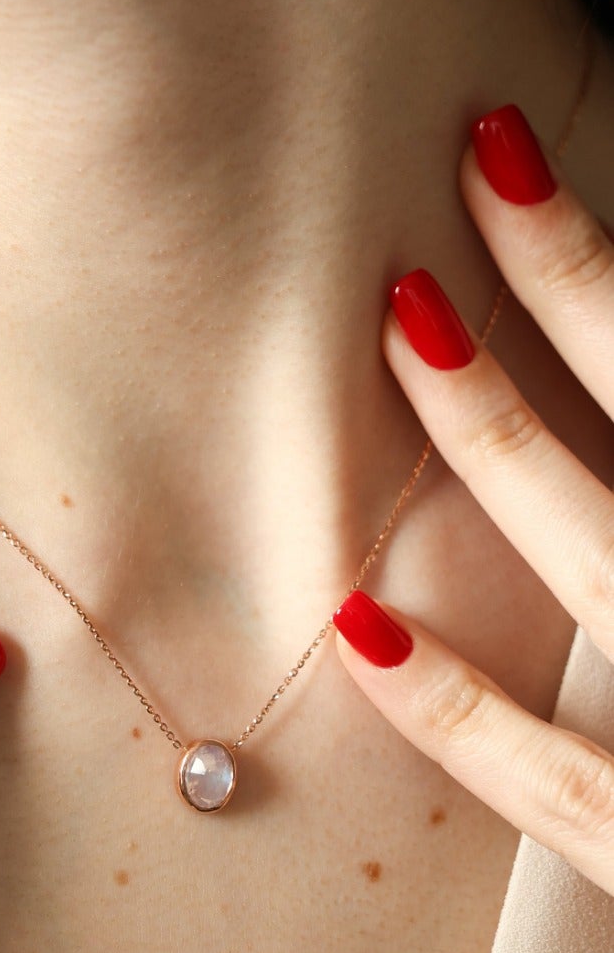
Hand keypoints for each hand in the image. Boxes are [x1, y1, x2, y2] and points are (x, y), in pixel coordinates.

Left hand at [332, 102, 613, 896]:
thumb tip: (605, 364)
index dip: (594, 265)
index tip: (506, 160)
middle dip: (565, 293)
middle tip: (468, 177)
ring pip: (606, 570)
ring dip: (500, 439)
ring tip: (408, 325)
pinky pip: (563, 792)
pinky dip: (462, 714)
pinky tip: (362, 628)